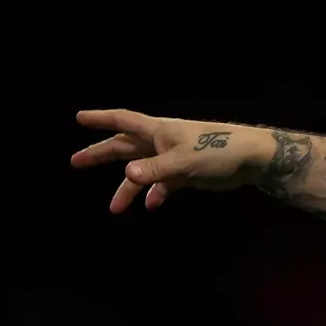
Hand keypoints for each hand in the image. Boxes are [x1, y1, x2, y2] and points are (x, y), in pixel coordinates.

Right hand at [71, 109, 274, 212]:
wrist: (249, 160)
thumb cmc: (217, 150)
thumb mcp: (182, 161)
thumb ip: (155, 169)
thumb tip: (128, 176)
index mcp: (158, 130)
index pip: (123, 120)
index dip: (100, 118)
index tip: (79, 118)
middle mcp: (161, 142)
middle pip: (124, 147)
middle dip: (101, 154)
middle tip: (75, 161)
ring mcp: (172, 158)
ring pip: (141, 171)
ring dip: (128, 188)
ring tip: (114, 208)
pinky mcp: (184, 174)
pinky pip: (162, 184)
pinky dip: (155, 194)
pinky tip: (150, 205)